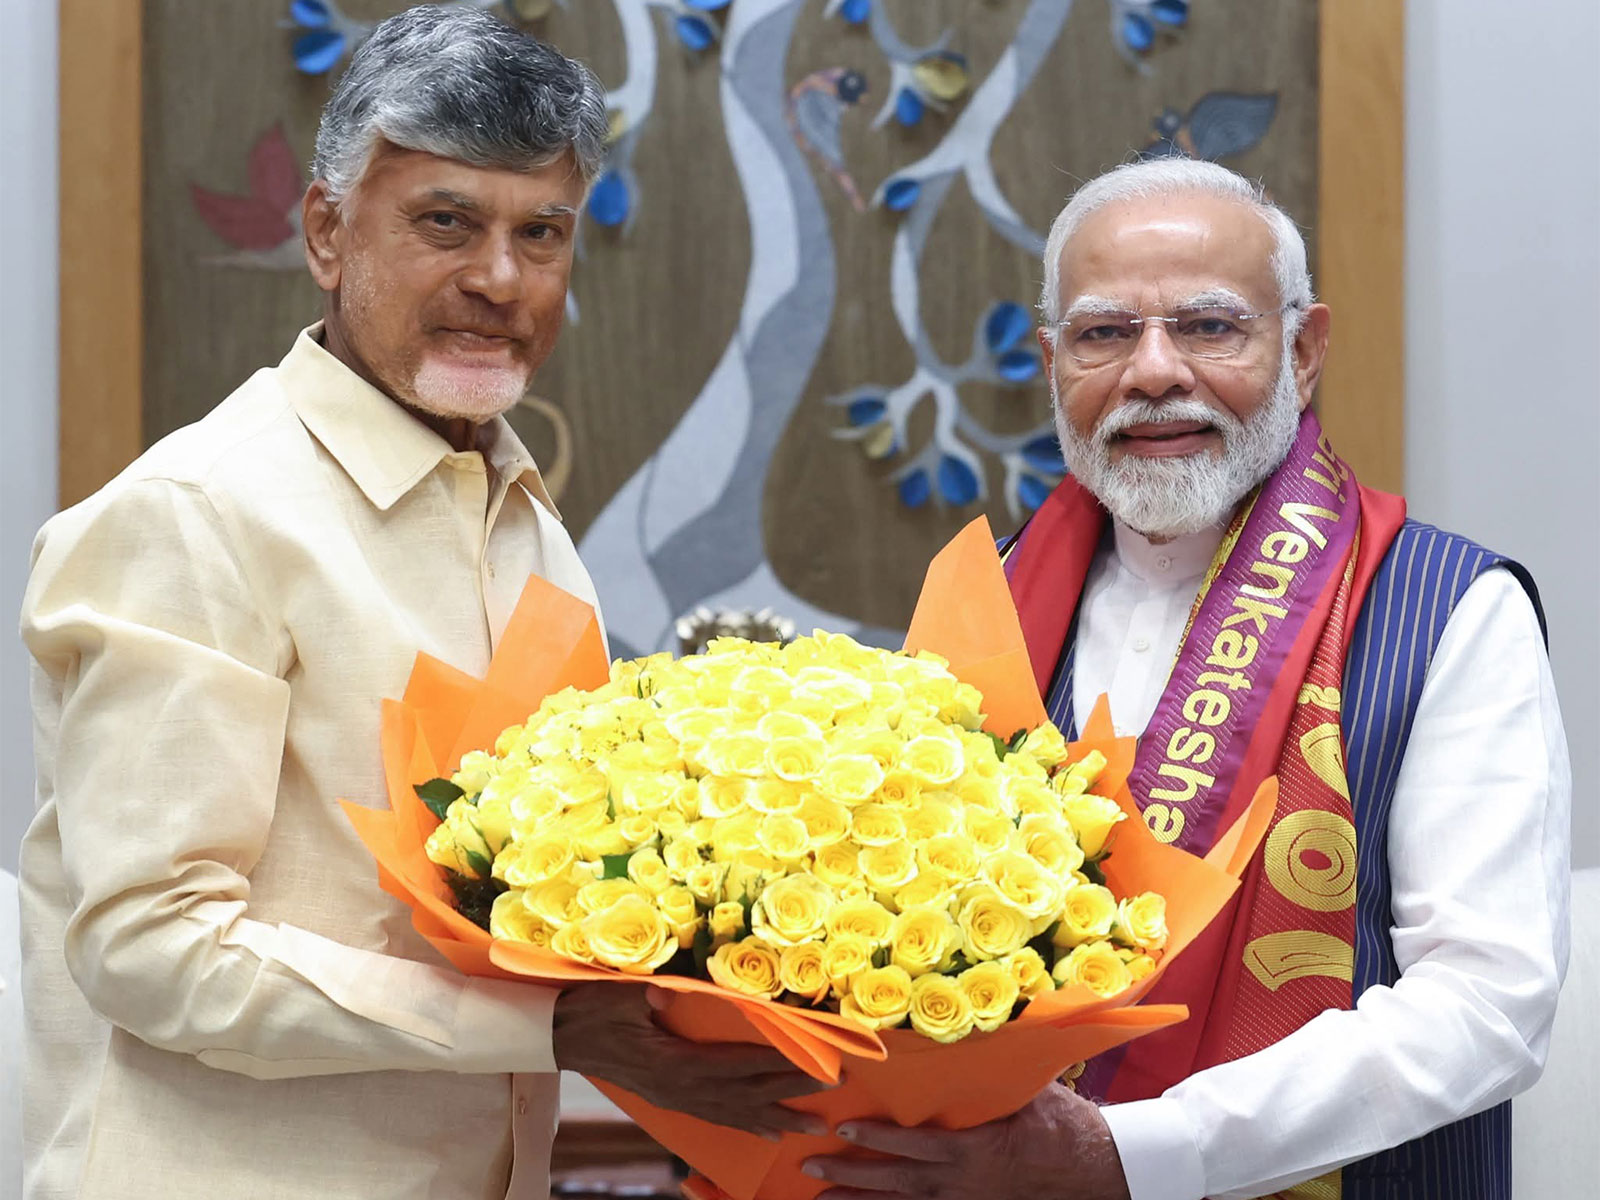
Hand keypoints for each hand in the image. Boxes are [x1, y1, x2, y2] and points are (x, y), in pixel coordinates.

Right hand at [551, 982, 830, 1139]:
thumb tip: (665, 993)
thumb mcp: (616, 997)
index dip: (775, 1068)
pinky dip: (743, 1124)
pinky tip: (767, 1132)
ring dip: (772, 1119)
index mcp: (671, 1063)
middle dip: (786, 1095)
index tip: (812, 1067)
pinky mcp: (668, 1099)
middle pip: (742, 1094)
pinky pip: (713, 1116)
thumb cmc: (592, 1010)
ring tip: (806, 1127)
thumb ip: (642, 997)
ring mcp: (673, 1098)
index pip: (735, 1067)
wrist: (561, 1035)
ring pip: (731, 1112)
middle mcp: (678, 1088)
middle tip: (828, 1097)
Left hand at [802, 1083, 1130, 1199]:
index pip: (916, 1143)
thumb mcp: (1030, 1090)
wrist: (1091, 1170)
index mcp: (974, 1150)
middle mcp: (960, 1182)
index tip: (844, 1126)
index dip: (879, 1137)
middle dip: (853, 1175)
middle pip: (897, 1180)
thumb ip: (998, 1064)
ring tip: (820, 1198)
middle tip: (810, 1169)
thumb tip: (980, 1022)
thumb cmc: (1060, 1125)